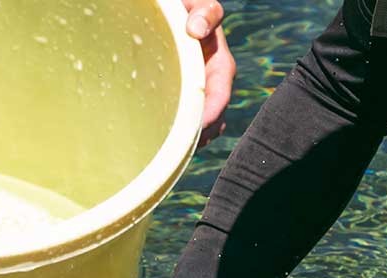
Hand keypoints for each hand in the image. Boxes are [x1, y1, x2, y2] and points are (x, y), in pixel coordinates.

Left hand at [182, 0, 234, 146]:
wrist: (172, 18)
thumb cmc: (184, 9)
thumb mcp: (196, 5)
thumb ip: (204, 11)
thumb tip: (196, 30)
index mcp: (220, 66)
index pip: (220, 99)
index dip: (209, 117)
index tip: (194, 130)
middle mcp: (214, 86)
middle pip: (214, 121)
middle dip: (199, 137)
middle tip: (176, 151)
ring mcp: (201, 96)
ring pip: (204, 130)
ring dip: (191, 143)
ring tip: (171, 154)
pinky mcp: (188, 103)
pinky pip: (190, 128)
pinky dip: (181, 140)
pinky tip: (166, 146)